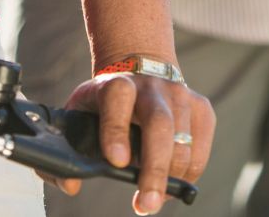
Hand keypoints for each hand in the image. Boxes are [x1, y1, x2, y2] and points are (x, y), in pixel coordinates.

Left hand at [55, 69, 213, 215]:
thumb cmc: (104, 101)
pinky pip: (200, 149)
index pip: (117, 98)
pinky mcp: (201, 108)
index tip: (116, 162)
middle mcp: (151, 86)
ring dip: (170, 179)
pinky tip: (171, 183)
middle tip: (146, 204)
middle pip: (159, 125)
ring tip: (152, 199)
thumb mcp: (79, 111)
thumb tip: (71, 186)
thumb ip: (66, 149)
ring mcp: (180, 95)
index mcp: (116, 83)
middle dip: (155, 169)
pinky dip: (188, 173)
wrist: (140, 66)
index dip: (116, 130)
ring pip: (182, 142)